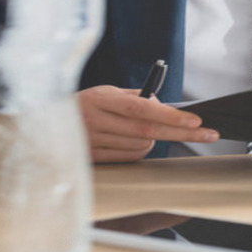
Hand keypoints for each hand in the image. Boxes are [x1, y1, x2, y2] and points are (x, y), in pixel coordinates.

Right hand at [77, 85, 218, 162]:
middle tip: (208, 134)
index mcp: (100, 99)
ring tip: (150, 131)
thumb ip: (133, 98)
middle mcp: (95, 121)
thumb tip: (163, 107)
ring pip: (141, 146)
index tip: (195, 120)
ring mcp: (93, 142)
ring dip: (155, 140)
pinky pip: (129, 158)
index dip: (170, 116)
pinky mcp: (93, 159)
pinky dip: (140, 150)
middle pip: (147, 131)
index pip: (141, 109)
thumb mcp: (105, 93)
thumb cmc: (84, 104)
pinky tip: (136, 141)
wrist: (44, 123)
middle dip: (181, 133)